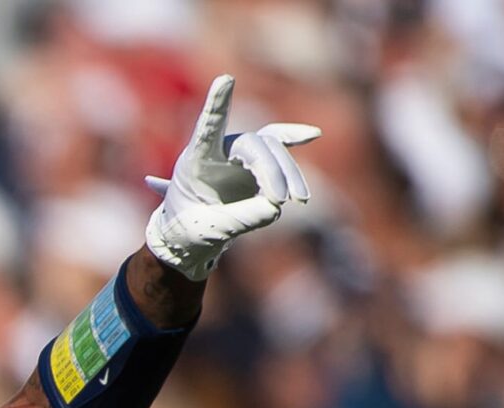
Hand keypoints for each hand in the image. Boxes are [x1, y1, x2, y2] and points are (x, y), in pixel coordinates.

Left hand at [144, 75, 319, 279]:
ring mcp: (238, 152)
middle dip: (271, 172)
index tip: (225, 79)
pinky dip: (293, 138)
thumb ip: (240, 219)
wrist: (190, 232)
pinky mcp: (255, 161)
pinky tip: (313, 134)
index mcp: (195, 162)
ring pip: (271, 148)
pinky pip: (276, 143)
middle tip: (281, 201)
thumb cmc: (189, 230)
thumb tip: (276, 207)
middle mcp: (218, 149)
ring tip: (299, 199)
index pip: (207, 129)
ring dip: (289, 172)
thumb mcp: (209, 230)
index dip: (217, 105)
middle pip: (254, 146)